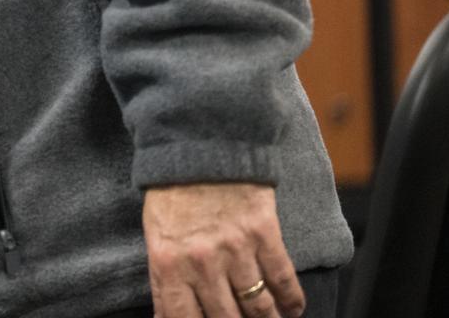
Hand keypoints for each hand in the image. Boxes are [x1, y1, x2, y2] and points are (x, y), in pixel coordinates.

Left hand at [143, 183, 305, 316]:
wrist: (199, 147)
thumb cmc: (173, 195)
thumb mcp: (156, 237)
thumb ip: (165, 281)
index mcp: (167, 263)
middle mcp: (200, 262)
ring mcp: (234, 249)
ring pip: (259, 308)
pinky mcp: (263, 234)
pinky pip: (284, 280)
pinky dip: (292, 302)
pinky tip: (292, 311)